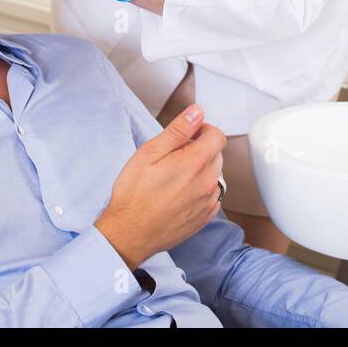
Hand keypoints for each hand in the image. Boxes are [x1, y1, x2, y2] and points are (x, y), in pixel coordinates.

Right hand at [95, 104, 226, 269]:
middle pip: (217, 154)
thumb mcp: (150, 152)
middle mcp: (208, 183)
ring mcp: (208, 202)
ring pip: (216, 175)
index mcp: (195, 163)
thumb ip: (178, 130)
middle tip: (175, 157)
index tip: (190, 134)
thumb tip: (197, 112)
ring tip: (175, 177)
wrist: (129, 233)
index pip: (218, 136)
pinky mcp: (205, 217)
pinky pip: (212, 195)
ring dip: (202, 170)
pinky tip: (180, 193)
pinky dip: (201, 189)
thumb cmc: (134, 193)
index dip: (204, 130)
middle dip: (200, 149)